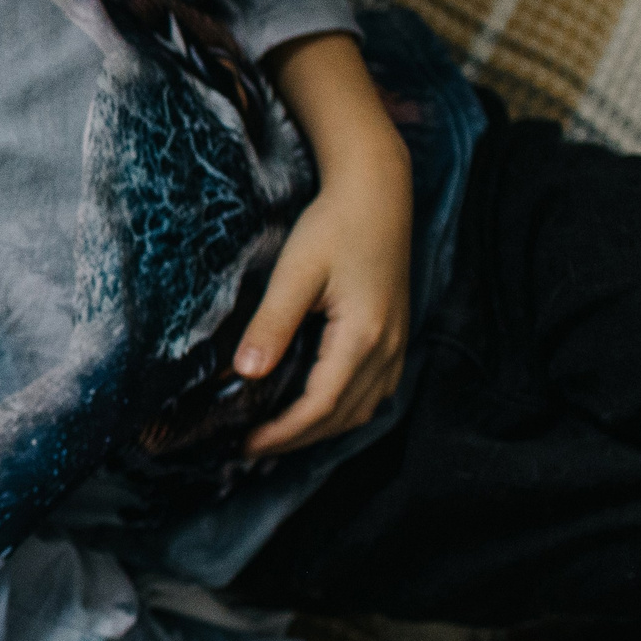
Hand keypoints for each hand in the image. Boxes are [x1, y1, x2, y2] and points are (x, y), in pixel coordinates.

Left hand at [242, 34, 413, 457]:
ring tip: (273, 433)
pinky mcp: (395, 337)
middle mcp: (388, 349)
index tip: (243, 444)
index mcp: (364, 338)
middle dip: (294, 438)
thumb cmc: (335, 226)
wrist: (378, 193)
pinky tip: (309, 406)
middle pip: (341, 417)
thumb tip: (244, 374)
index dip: (281, 433)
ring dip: (318, 428)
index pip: (319, 408)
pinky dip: (339, 409)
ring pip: (360, 409)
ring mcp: (397, 345)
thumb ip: (271, 325)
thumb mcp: (296, 273)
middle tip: (246, 447)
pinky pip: (371, 391)